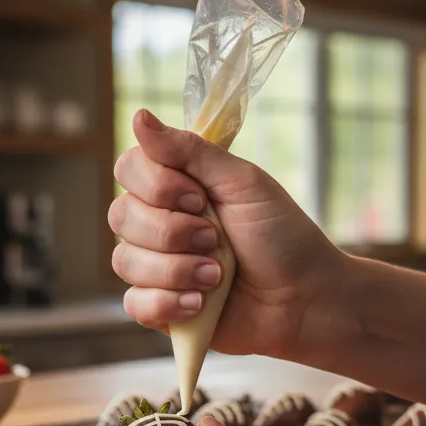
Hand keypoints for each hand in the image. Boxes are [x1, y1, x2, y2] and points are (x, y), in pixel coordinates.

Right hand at [110, 109, 350, 360]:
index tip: (200, 197)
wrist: (305, 298)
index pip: (127, 169)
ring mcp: (155, 268)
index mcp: (174, 188)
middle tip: (216, 239)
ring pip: (125, 261)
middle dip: (172, 231)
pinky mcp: (158, 309)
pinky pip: (134, 303)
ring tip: (218, 277)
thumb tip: (139, 117)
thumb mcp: (242, 183)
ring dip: (177, 269)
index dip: (157, 185)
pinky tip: (200, 303)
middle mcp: (157, 225)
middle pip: (120, 216)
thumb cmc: (281, 236)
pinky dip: (168, 304)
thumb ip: (190, 151)